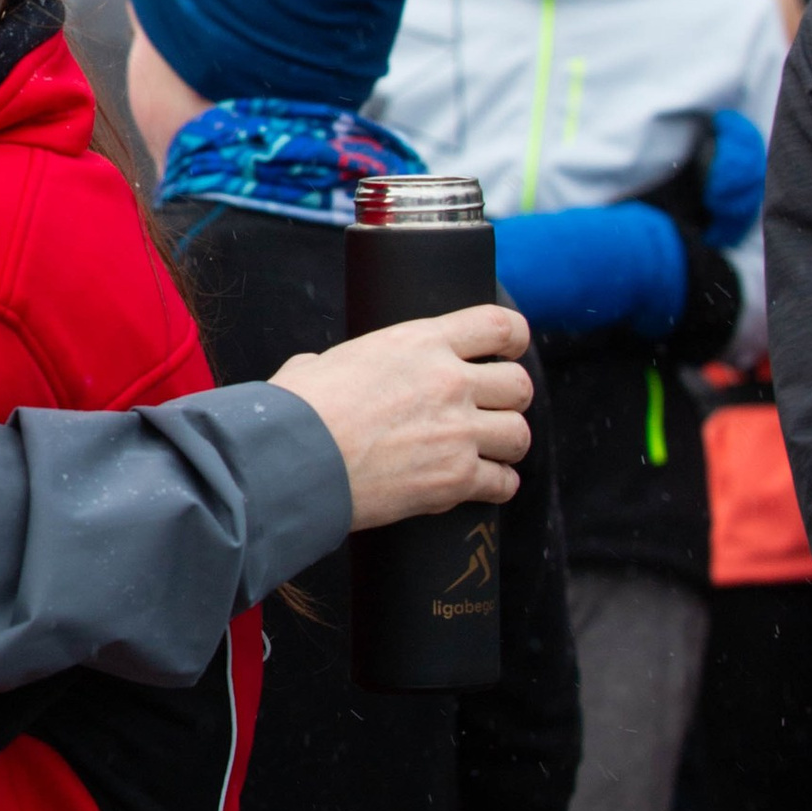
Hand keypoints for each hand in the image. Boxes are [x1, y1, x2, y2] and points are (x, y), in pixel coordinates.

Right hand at [273, 303, 531, 527]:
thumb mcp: (321, 363)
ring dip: (505, 445)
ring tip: (486, 451)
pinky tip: (480, 484)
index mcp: (420, 343)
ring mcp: (458, 432)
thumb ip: (344, 363)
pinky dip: (496, 485)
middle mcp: (449, 382)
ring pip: (519, 434)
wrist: (293, 460)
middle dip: (508, 400)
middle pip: (518, 385)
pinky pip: (504, 483)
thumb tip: (321, 371)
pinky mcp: (455, 479)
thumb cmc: (297, 412)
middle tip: (489, 410)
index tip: (510, 351)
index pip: (499, 325)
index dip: (514, 338)